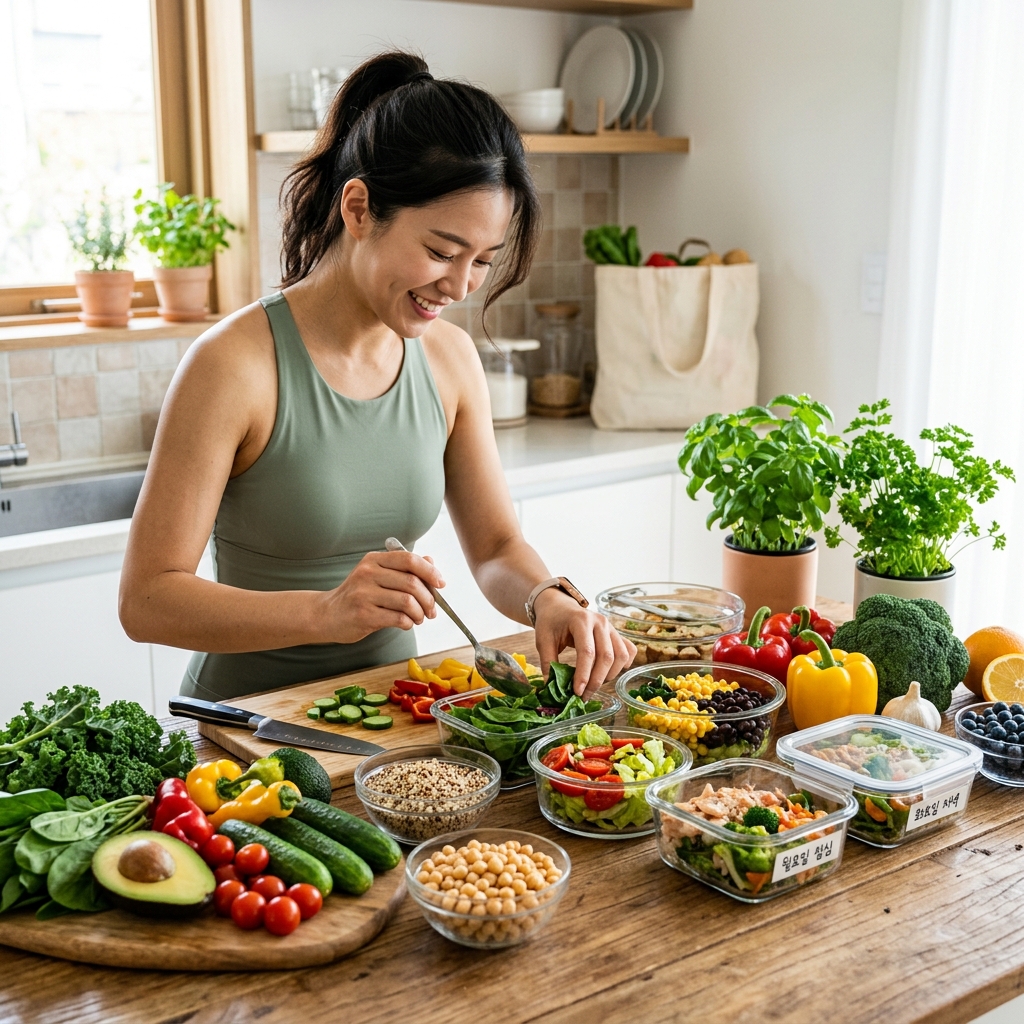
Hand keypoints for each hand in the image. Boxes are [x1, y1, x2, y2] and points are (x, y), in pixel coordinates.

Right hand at [318, 550, 443, 643]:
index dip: (430, 571)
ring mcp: (364, 594)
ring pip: (408, 602)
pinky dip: (408, 623)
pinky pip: (398, 618)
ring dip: (420, 613)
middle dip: (429, 599)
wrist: (327, 615)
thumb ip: (403, 569)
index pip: (409, 559)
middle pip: (412, 582)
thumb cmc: (357, 596)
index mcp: (374, 560)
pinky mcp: (363, 614)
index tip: (441, 583)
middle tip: (431, 610)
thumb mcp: (377, 576)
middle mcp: (367, 573)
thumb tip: (431, 561)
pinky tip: (405, 624)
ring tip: (418, 618)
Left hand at [532, 588, 635, 698]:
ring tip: (593, 684)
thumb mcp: (543, 640)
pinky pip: (629, 651)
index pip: (587, 651)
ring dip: (609, 675)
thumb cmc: (551, 622)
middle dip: (596, 681)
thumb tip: (551, 688)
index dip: (583, 674)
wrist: (559, 606)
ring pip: (620, 656)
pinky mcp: (616, 633)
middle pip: (606, 656)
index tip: (577, 692)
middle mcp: (600, 622)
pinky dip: (622, 665)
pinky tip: (608, 672)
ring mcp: (611, 627)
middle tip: (584, 696)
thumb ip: (547, 663)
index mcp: (580, 620)